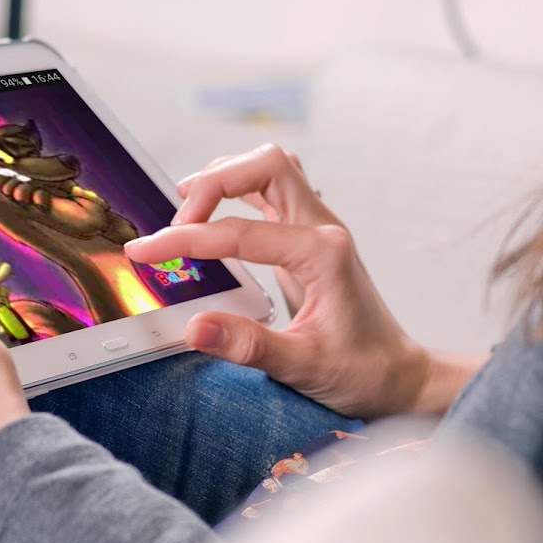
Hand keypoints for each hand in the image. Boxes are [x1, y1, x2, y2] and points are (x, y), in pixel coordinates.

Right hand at [126, 145, 477, 417]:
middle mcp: (323, 229)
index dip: (185, 239)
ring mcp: (318, 229)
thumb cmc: (361, 371)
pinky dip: (237, 193)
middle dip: (213, 184)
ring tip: (187, 212)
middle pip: (266, 165)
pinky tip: (213, 217)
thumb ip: (247, 345)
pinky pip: (271, 193)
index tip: (145, 252)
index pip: (240, 230)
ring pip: (269, 169)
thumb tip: (194, 327)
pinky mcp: (309, 239)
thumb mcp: (302, 367)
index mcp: (322, 253)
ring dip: (226, 179)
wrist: (397, 376)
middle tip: (175, 224)